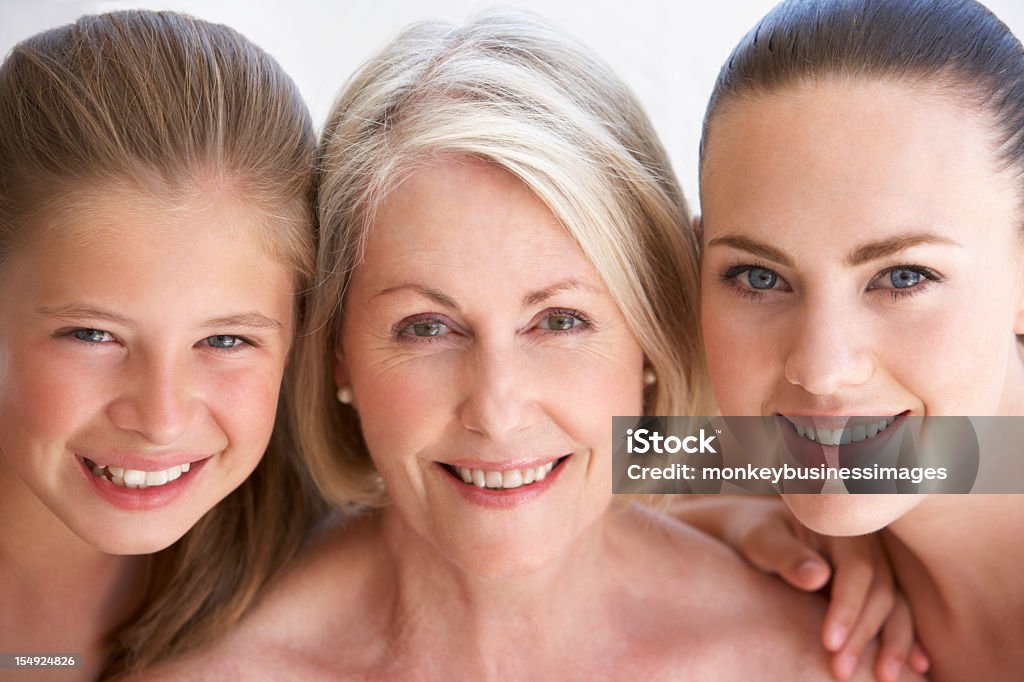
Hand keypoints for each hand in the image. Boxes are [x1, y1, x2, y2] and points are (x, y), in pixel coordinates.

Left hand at [671, 496, 929, 681]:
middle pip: (880, 591)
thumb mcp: (760, 539)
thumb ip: (785, 555)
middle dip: (864, 634)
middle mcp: (866, 543)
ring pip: (895, 604)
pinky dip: (905, 637)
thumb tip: (818, 577)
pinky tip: (917, 665)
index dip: (848, 608)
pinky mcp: (875, 584)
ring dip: (891, 643)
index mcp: (842, 524)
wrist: (757, 530)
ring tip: (884, 678)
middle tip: (841, 672)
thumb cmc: (754, 533)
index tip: (830, 643)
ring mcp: (875, 563)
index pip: (858, 569)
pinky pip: (897, 610)